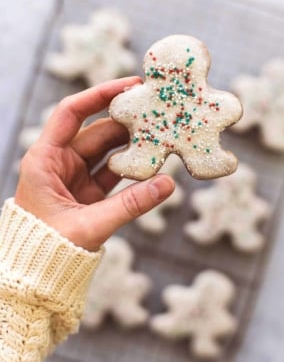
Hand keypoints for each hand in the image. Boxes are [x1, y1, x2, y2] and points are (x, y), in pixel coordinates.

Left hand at [15, 77, 174, 250]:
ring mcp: (74, 176)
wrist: (37, 276)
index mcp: (45, 160)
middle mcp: (58, 162)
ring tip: (161, 135)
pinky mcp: (87, 192)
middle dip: (126, 122)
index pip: (71, 113)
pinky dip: (131, 168)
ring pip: (107, 151)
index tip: (130, 85)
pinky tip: (153, 162)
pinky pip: (112, 172)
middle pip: (96, 131)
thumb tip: (168, 185)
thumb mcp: (89, 225)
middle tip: (157, 112)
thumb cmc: (47, 250)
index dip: (99, 95)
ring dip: (132, 145)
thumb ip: (130, 205)